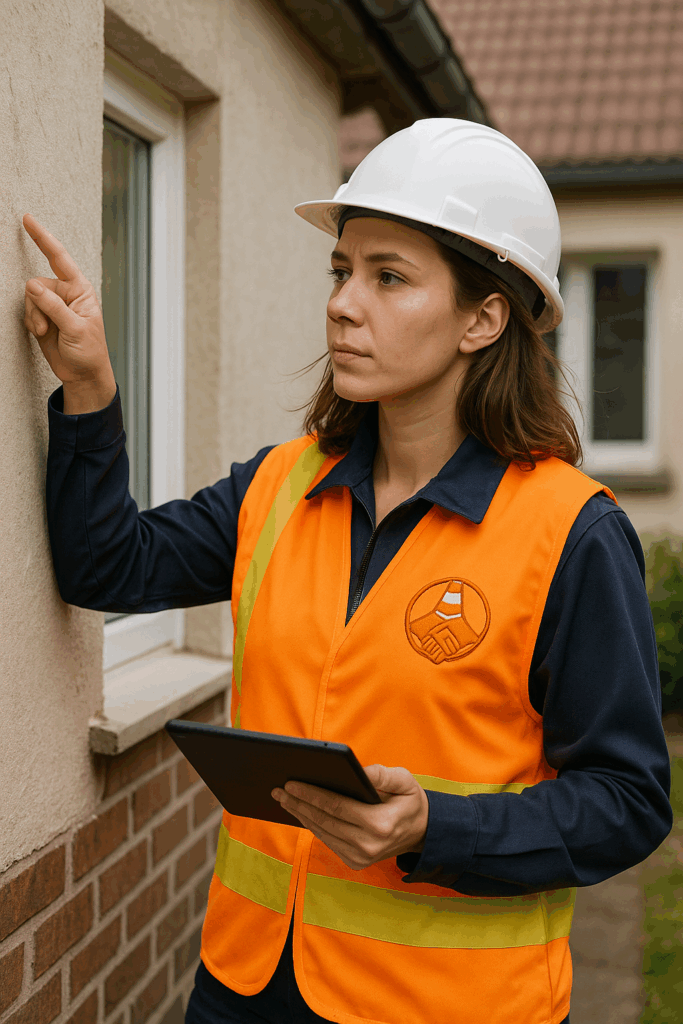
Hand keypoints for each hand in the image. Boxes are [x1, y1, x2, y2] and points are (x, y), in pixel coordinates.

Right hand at [22, 213, 115, 409]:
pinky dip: (30, 322)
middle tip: (45, 325)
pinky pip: (27, 311)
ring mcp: (52, 305)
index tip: (28, 219)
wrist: (83, 374)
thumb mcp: (75, 328)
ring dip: (34, 316)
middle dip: (37, 304)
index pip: (60, 258)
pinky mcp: (41, 317)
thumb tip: (31, 285)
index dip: (43, 238)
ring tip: (44, 331)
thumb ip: (53, 306)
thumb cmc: (89, 351)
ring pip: (29, 297)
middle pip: (38, 283)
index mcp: (80, 289)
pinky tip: (41, 333)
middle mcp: (65, 293)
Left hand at [272, 764, 428, 870]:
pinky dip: (312, 826)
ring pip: (322, 833)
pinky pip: (328, 841)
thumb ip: (381, 774)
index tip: (291, 783)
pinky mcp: (355, 862)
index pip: (337, 808)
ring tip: (284, 799)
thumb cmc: (410, 801)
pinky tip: (301, 812)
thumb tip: (357, 769)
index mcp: (379, 826)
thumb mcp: (404, 781)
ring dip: (301, 815)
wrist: (422, 832)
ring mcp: (360, 858)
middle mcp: (367, 846)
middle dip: (299, 804)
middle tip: (279, 790)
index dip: (311, 795)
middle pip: (324, 821)